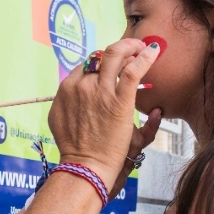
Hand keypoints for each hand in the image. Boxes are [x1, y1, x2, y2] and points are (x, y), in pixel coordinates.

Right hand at [49, 39, 158, 189]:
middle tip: (132, 50)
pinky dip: (144, 58)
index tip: (114, 65)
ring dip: (130, 47)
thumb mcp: (61, 121)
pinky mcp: (119, 100)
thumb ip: (69, 104)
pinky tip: (152, 52)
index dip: (102, 62)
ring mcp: (100, 91)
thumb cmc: (75, 148)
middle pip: (101, 57)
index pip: (87, 64)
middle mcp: (82, 84)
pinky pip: (132, 71)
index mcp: (68, 88)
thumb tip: (77, 96)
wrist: (85, 166)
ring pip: (115, 56)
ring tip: (142, 49)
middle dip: (118, 50)